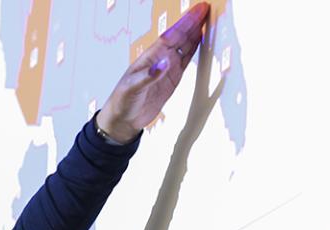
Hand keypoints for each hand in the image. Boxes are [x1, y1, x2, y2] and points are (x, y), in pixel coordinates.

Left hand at [97, 2, 210, 142]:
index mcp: (149, 58)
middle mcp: (160, 59)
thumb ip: (148, 76)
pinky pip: (186, 60)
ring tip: (207, 19)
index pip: (171, 36)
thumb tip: (164, 63)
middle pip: (179, 37)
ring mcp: (167, 68)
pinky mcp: (172, 78)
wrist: (124, 119)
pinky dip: (194, 49)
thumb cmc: (122, 101)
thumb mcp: (132, 88)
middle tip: (206, 9)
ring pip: (184, 45)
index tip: (197, 12)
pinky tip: (200, 39)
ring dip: (195, 33)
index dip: (185, 23)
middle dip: (192, 22)